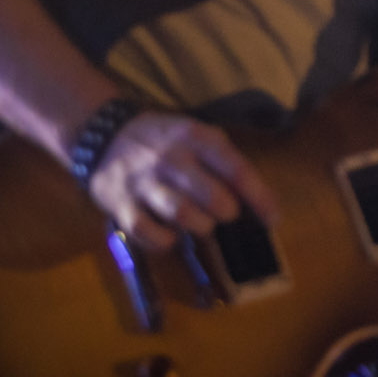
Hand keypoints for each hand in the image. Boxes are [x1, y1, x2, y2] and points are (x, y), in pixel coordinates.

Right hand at [84, 110, 279, 251]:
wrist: (104, 136)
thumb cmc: (163, 140)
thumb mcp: (196, 135)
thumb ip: (225, 161)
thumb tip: (260, 199)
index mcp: (196, 137)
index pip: (237, 169)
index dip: (259, 198)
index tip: (272, 219)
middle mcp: (171, 158)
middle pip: (213, 197)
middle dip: (227, 212)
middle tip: (225, 213)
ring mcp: (144, 182)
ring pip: (183, 215)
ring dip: (201, 226)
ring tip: (202, 223)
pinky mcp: (121, 205)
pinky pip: (148, 232)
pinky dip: (166, 241)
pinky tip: (171, 234)